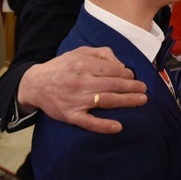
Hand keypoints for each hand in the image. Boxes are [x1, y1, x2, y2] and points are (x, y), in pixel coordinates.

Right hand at [18, 46, 147, 132]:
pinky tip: (118, 127)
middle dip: (132, 87)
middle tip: (144, 90)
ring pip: (106, 101)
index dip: (127, 74)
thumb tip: (120, 65)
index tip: (133, 77)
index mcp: (83, 64)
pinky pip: (89, 122)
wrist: (36, 84)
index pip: (113, 70)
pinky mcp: (70, 115)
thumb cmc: (62, 66)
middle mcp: (81, 82)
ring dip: (127, 101)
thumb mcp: (79, 52)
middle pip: (113, 85)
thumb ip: (101, 53)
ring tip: (141, 101)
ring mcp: (76, 100)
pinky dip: (104, 125)